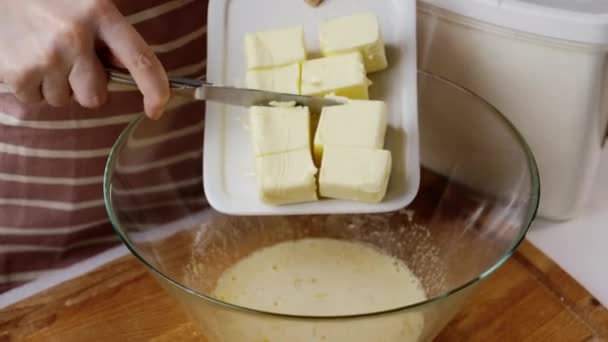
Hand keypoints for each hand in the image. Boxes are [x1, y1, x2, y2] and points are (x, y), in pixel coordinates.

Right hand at [0, 0, 169, 118]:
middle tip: (66, 60)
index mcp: (100, 14)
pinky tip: (23, 58)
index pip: (141, 60)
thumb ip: (109, 36)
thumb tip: (126, 70)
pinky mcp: (18, 73)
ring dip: (55, 85)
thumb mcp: (85, 5)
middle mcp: (75, 36)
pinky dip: (30, 85)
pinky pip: (36, 100)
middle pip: (95, 96)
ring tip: (39, 52)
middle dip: (84, 86)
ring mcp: (46, 56)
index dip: (156, 90)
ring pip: (64, 100)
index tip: (157, 109)